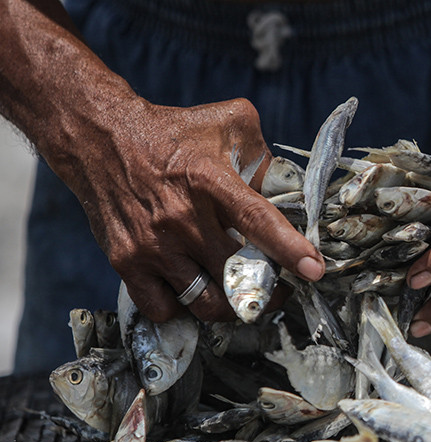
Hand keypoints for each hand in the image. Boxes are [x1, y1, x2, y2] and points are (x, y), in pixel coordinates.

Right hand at [70, 97, 322, 321]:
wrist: (99, 137)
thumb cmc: (173, 133)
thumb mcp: (228, 125)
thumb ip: (266, 158)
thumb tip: (293, 195)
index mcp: (209, 179)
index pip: (257, 219)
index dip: (289, 248)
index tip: (314, 270)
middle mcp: (181, 217)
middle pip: (237, 275)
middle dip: (268, 288)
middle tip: (276, 285)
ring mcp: (152, 244)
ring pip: (207, 303)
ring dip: (229, 304)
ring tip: (237, 290)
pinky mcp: (126, 262)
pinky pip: (164, 310)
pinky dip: (183, 309)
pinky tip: (192, 289)